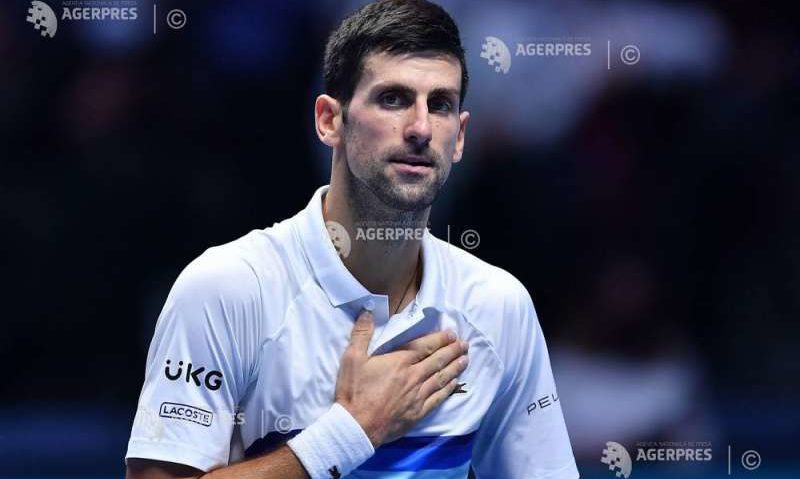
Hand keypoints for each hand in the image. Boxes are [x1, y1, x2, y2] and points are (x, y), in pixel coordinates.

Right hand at [334, 309, 468, 446]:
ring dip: (454, 368)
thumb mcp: (352, 358)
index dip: (440, 339)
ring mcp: (417, 396)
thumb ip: (361, 333)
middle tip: (465, 344)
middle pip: (437, 361)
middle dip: (452, 351)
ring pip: (441, 378)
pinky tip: (455, 383)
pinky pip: (437, 398)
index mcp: (399, 361)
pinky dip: (448, 389)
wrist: (356, 427)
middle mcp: (413, 377)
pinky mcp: (418, 413)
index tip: (452, 333)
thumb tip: (367, 310)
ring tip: (465, 359)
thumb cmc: (354, 392)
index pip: (424, 346)